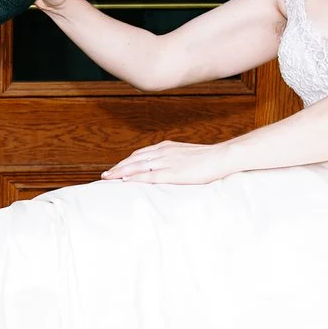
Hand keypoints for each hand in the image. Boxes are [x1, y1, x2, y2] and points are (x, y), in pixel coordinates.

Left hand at [102, 140, 231, 185]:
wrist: (222, 156)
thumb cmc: (208, 158)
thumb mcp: (187, 155)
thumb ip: (175, 159)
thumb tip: (168, 167)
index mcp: (166, 147)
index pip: (140, 154)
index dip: (126, 162)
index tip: (115, 168)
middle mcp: (163, 152)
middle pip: (134, 159)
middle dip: (118, 167)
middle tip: (105, 175)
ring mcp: (168, 162)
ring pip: (138, 166)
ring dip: (121, 172)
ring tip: (108, 178)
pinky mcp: (174, 173)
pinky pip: (150, 176)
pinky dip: (135, 178)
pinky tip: (125, 181)